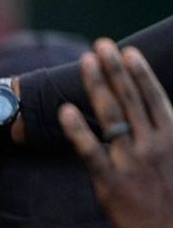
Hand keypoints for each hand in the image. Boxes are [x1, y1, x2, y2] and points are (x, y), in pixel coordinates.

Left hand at [59, 42, 172, 227]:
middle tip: (100, 46)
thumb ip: (162, 140)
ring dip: (97, 85)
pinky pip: (90, 150)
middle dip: (114, 69)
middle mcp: (152, 143)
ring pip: (111, 115)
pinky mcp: (110, 181)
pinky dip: (77, 129)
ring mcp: (131, 160)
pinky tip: (65, 110)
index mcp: (171, 137)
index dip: (138, 73)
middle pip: (130, 98)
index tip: (126, 54)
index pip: (152, 97)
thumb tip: (151, 123)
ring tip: (85, 62)